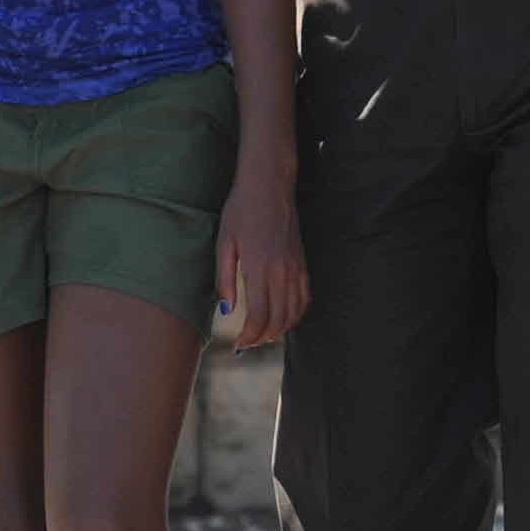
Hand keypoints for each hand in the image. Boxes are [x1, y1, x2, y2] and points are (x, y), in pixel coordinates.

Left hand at [213, 176, 308, 349]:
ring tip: (262, 334)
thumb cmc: (241, 211)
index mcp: (260, 267)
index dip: (250, 336)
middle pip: (279, 319)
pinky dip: (295, 313)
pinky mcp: (302, 262)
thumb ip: (225, 279)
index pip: (260, 316)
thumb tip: (227, 310)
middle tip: (247, 343)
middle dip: (263, 337)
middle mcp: (282, 271)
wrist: (269, 186)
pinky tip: (283, 317)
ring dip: (280, 328)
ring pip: (294, 311)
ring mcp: (296, 267)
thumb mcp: (224, 243)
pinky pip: (304, 296)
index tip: (238, 344)